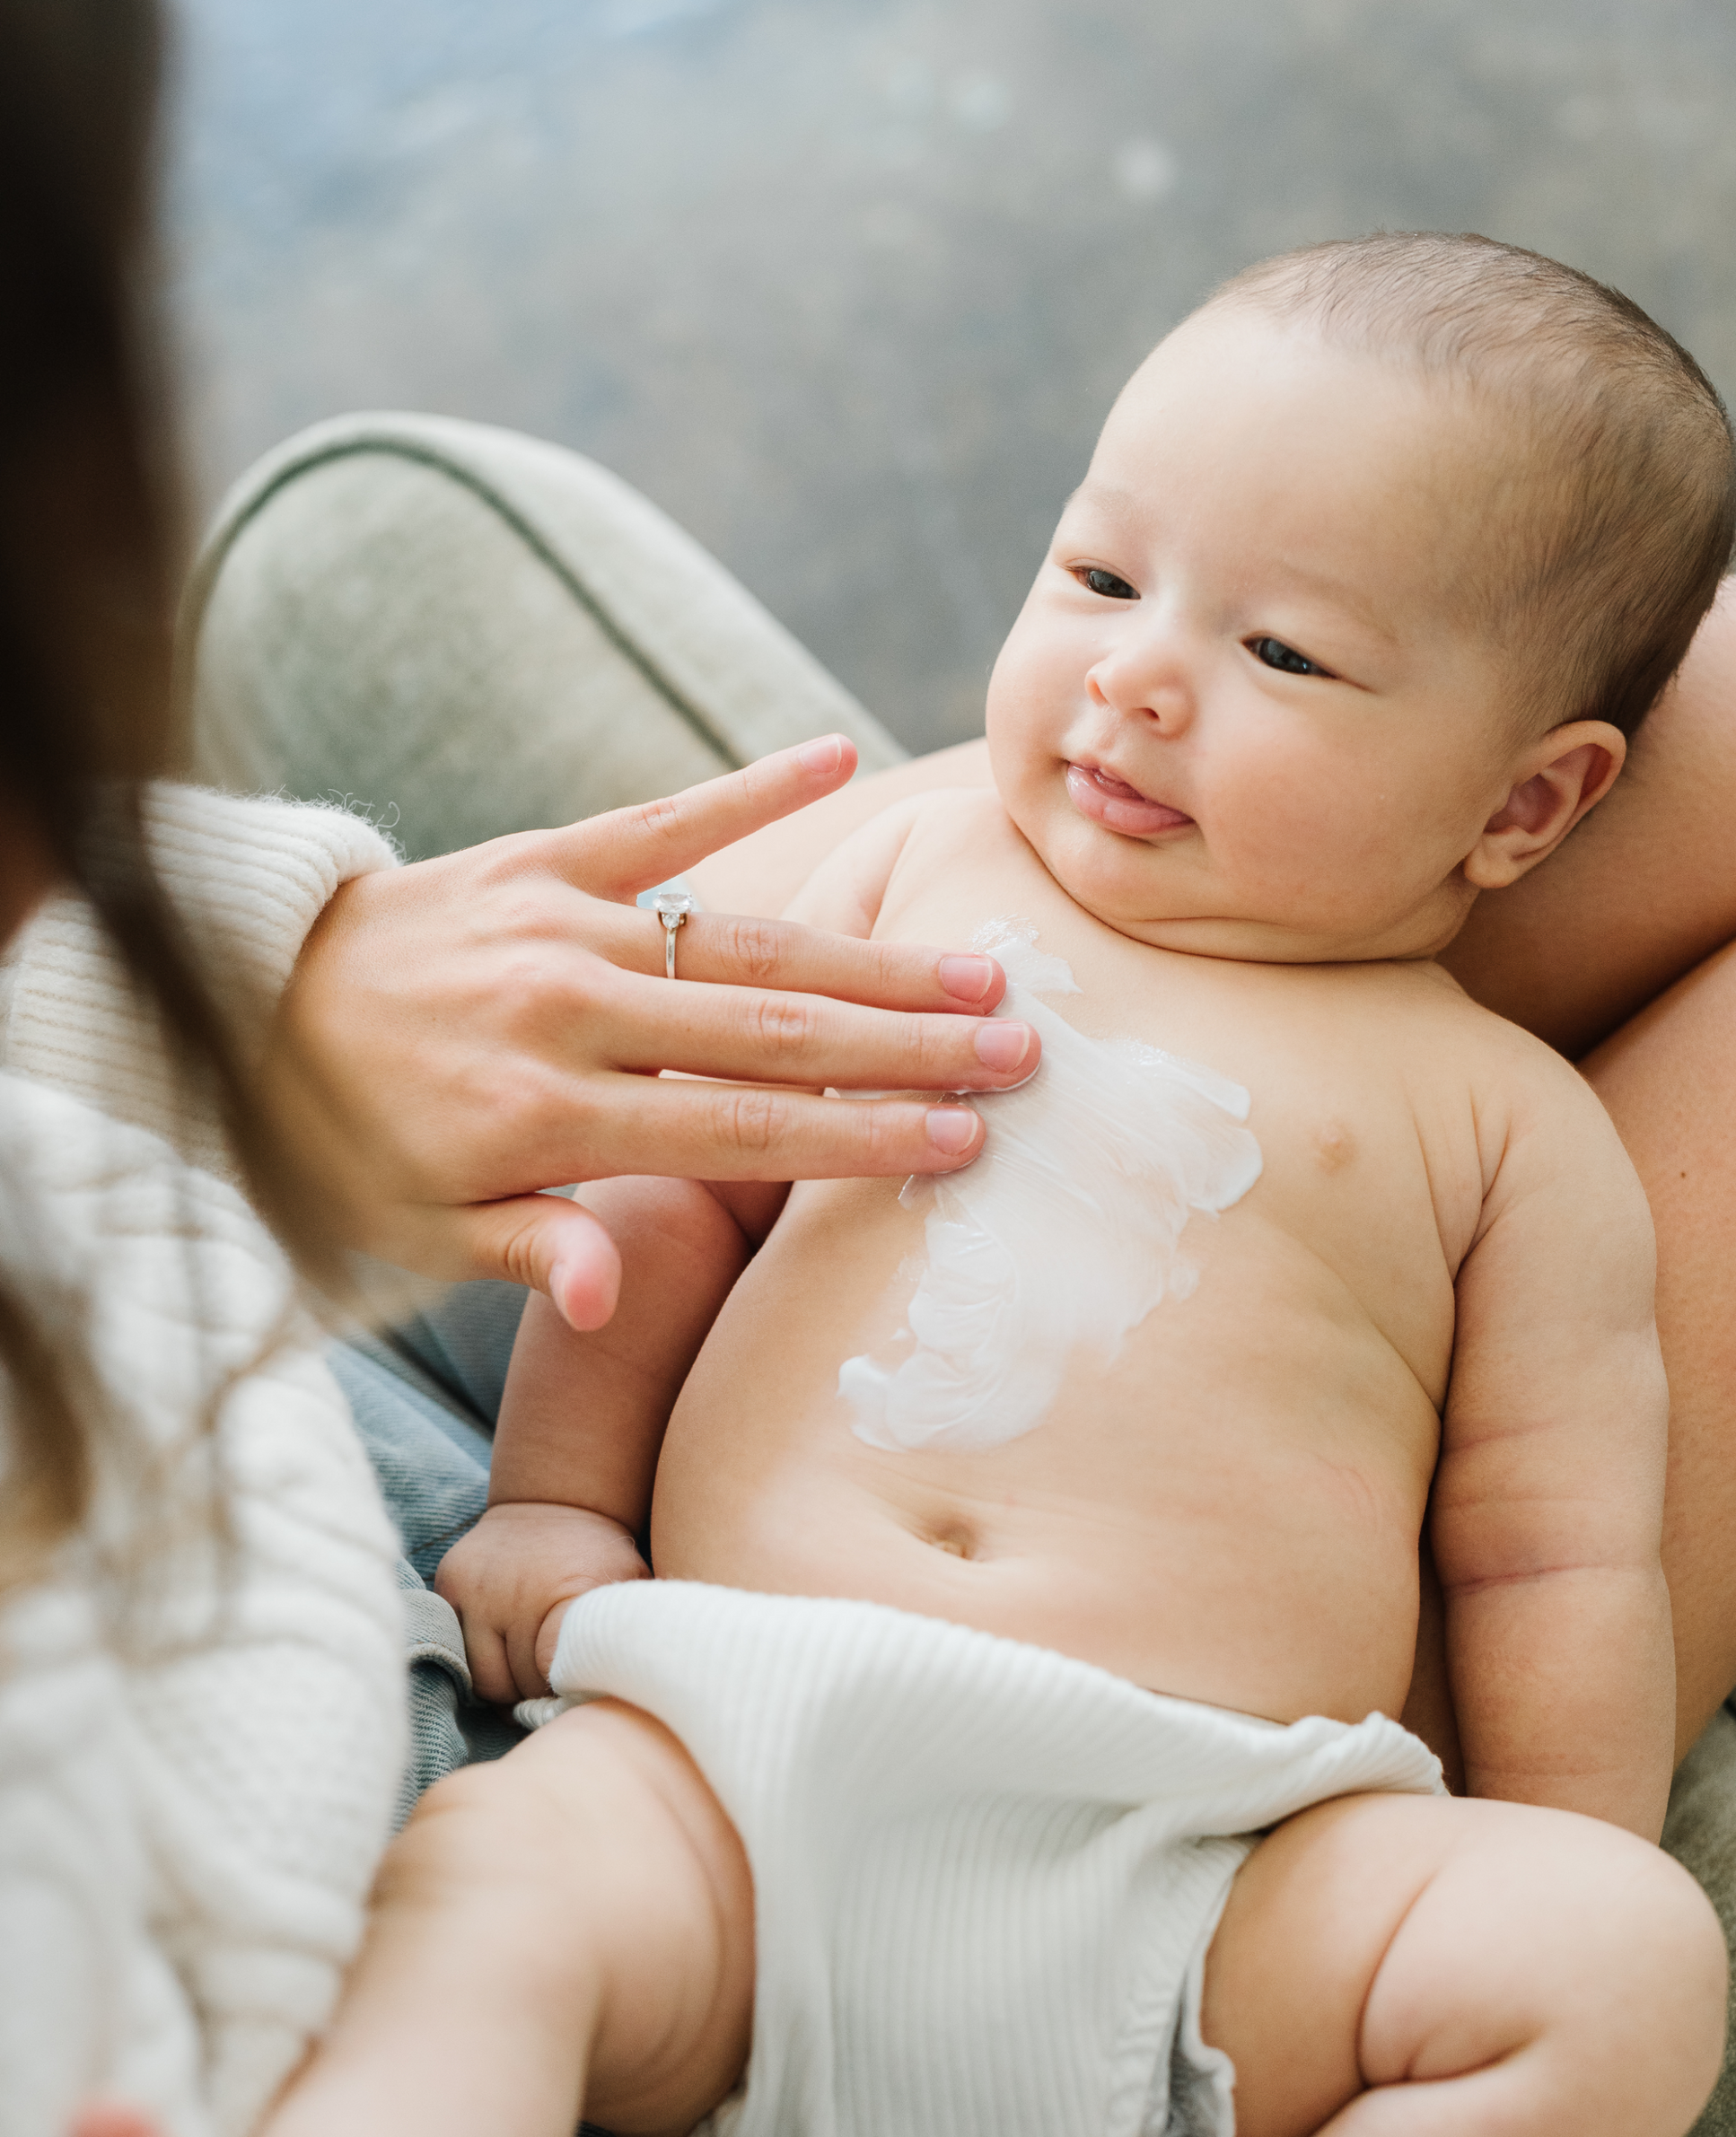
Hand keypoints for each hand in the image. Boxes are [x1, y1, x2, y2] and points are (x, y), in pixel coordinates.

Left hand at [270, 737, 1038, 1323]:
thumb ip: (527, 1252)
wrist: (229, 1007)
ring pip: (739, 939)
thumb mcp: (413, 1233)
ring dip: (867, 952)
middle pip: (769, 1030)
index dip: (857, 1135)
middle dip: (905, 1042)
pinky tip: (835, 753)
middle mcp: (563, 1010)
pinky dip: (744, 787)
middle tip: (1022, 1045)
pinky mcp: (533, 858)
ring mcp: (554, 923)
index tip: (961, 1140)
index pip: (736, 1131)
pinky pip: (654, 820)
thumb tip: (609, 1300)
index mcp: (543, 1116)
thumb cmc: (336, 1146)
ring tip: (976, 965)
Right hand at [434, 1502, 648, 1702]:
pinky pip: (456, 1651)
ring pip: (481, 1678)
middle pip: (515, 1685)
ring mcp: (474, 1591)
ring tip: (527, 1675)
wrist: (553, 1501)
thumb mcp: (626, 1584)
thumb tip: (631, 1683)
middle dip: (536, 1695)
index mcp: (564, 1596)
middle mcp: (513, 1595)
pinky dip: (478, 1662)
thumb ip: (626, 1632)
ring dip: (505, 1687)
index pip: (550, 1675)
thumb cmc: (597, 1557)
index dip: (563, 1691)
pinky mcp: (448, 1586)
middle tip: (553, 1687)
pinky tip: (502, 1654)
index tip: (576, 1689)